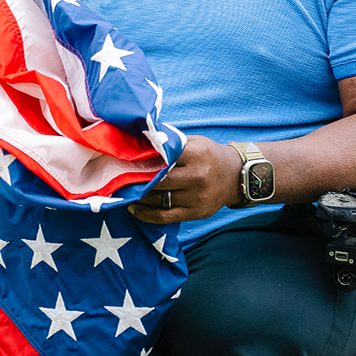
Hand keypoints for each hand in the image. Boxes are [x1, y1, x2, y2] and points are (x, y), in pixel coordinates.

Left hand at [128, 135, 242, 224]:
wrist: (235, 176)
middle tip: (120, 178)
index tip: (127, 161)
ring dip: (138, 197)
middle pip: (159, 180)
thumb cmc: (209, 156)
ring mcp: (197, 197)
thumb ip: (171, 143)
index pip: (164, 157)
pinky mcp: (196, 213)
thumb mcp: (194, 142)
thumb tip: (142, 139)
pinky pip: (165, 216)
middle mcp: (197, 176)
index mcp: (196, 154)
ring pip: (159, 199)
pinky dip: (146, 214)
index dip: (144, 159)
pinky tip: (135, 209)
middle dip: (138, 179)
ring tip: (124, 193)